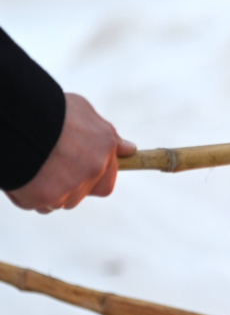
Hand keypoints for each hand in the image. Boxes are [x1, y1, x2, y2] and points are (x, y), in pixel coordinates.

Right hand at [6, 94, 135, 213]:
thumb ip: (107, 134)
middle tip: (48, 168)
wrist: (14, 115)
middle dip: (68, 186)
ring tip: (31, 168)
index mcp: (105, 147)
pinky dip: (29, 197)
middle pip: (82, 194)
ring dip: (49, 191)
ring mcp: (70, 186)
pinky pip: (38, 205)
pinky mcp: (44, 197)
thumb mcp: (82, 111)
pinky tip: (21, 177)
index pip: (106, 181)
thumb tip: (130, 149)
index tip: (73, 173)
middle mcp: (93, 169)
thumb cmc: (48, 109)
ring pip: (60, 201)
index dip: (89, 180)